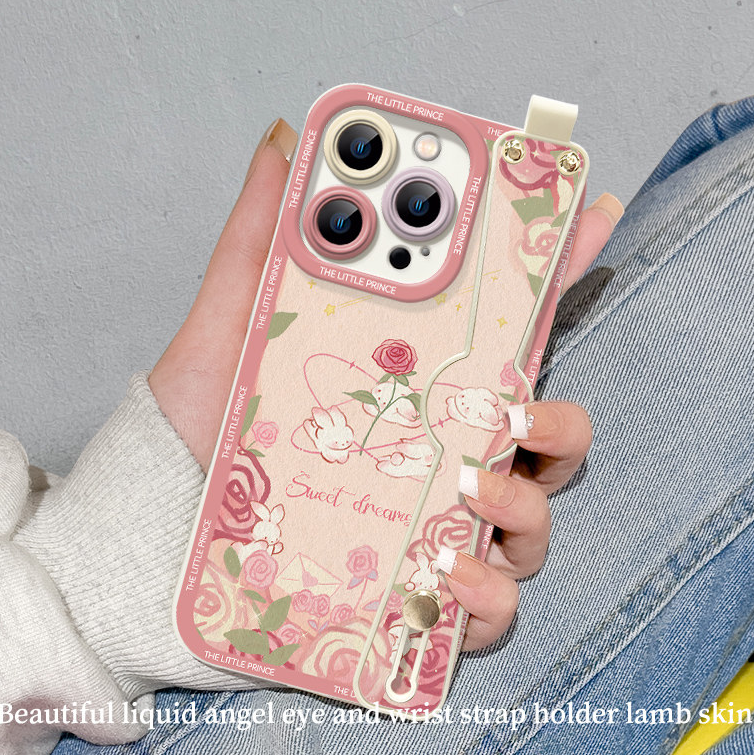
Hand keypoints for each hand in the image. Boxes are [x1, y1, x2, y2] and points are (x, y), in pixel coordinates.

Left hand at [149, 119, 623, 651]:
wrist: (159, 525)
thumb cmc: (208, 426)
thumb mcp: (234, 325)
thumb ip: (262, 238)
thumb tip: (284, 145)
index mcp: (417, 383)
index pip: (504, 329)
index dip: (558, 269)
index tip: (593, 212)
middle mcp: (440, 453)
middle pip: (543, 436)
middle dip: (558, 420)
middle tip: (515, 408)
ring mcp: (437, 525)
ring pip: (533, 521)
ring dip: (526, 507)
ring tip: (472, 489)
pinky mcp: (418, 597)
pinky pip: (489, 609)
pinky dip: (489, 598)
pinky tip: (450, 579)